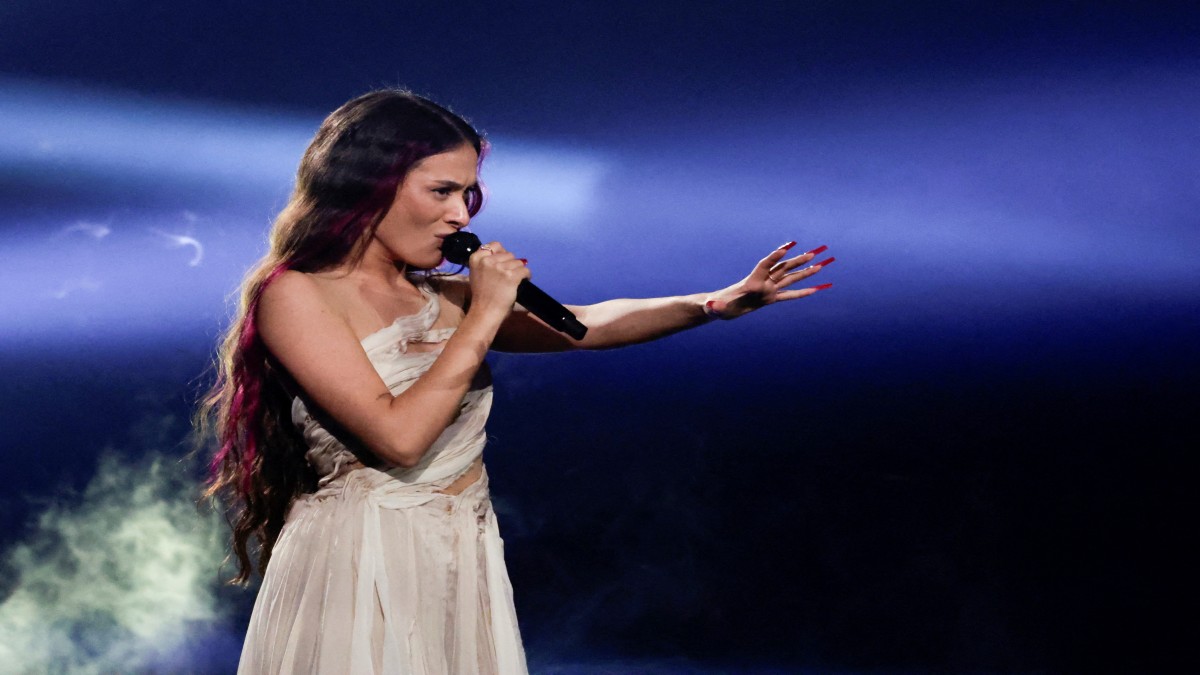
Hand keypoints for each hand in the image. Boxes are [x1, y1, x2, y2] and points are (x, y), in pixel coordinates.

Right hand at [467, 241, 530, 317]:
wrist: (485, 312)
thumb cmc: (482, 295)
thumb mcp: (476, 274)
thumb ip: (485, 262)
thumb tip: (503, 254)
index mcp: (476, 259)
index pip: (495, 245)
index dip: (501, 253)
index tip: (503, 262)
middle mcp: (487, 261)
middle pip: (508, 254)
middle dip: (511, 263)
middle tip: (508, 276)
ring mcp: (499, 268)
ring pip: (518, 262)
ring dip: (519, 270)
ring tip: (514, 280)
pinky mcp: (511, 276)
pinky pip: (525, 270)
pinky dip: (527, 276)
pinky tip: (523, 281)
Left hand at [704, 242, 833, 319]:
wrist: (720, 308)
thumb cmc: (715, 307)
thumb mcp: (714, 308)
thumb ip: (714, 306)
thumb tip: (710, 306)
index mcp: (750, 282)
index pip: (764, 266)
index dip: (774, 257)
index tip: (787, 247)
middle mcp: (762, 283)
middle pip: (783, 268)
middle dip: (798, 260)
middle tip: (815, 252)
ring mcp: (768, 290)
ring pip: (790, 278)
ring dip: (805, 272)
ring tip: (822, 264)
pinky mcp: (770, 299)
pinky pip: (790, 295)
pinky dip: (803, 292)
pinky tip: (817, 289)